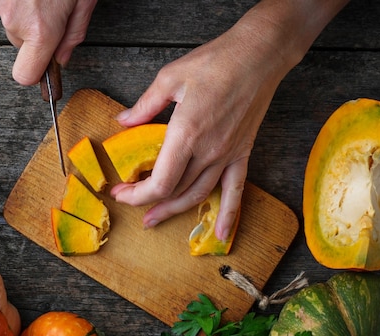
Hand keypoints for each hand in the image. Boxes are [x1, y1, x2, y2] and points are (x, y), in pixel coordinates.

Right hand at [0, 0, 96, 84]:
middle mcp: (15, 20)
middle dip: (34, 33)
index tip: (42, 67)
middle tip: (50, 11)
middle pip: (20, 45)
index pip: (26, 76)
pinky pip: (2, 5)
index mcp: (42, 30)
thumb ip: (73, 35)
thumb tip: (61, 59)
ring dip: (23, 13)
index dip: (35, 73)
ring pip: (11, 23)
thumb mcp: (84, 2)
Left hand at [112, 0, 347, 239]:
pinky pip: (235, 190)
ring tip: (155, 220)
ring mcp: (227, 155)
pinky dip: (228, 215)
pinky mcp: (241, 153)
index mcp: (186, 134)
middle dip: (149, 203)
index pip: (161, 182)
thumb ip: (144, 105)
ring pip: (199, 196)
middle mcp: (208, 151)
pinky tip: (221, 235)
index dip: (138, 194)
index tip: (121, 191)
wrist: (259, 56)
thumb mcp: (170, 78)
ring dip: (175, 212)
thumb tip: (123, 121)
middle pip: (176, 192)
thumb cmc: (215, 62)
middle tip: (130, 207)